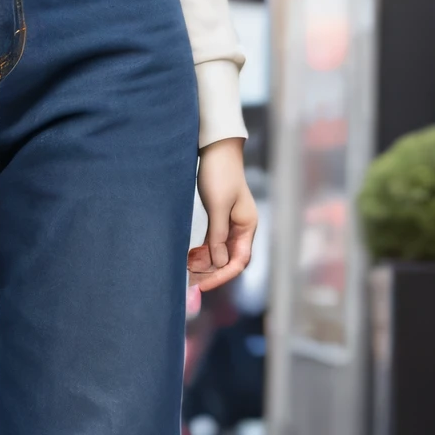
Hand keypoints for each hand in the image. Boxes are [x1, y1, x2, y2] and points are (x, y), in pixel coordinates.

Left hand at [189, 138, 256, 292]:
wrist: (215, 149)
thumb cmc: (220, 174)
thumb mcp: (218, 206)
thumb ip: (218, 235)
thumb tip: (219, 262)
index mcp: (247, 225)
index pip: (238, 261)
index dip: (222, 276)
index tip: (203, 285)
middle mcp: (241, 228)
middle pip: (229, 260)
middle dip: (212, 273)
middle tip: (190, 285)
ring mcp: (230, 223)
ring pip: (219, 253)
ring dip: (205, 265)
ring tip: (187, 275)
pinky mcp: (218, 218)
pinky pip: (212, 242)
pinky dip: (202, 253)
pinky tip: (189, 259)